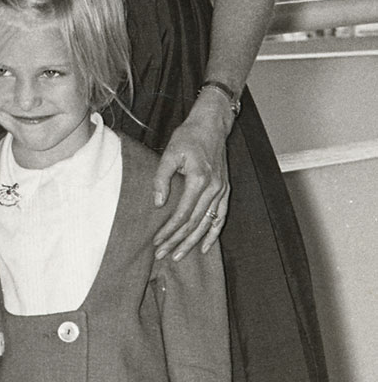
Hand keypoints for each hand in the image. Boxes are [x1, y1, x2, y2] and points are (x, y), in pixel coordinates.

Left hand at [153, 101, 230, 258]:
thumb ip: (162, 179)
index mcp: (199, 179)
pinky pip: (221, 216)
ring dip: (193, 242)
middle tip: (162, 255)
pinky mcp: (225, 189)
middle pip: (194, 223)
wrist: (212, 125)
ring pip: (207, 223)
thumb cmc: (188, 137)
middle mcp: (213, 188)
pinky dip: (213, 233)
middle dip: (177, 241)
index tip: (156, 241)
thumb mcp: (170, 153)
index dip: (169, 230)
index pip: (182, 214)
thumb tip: (158, 204)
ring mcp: (222, 190)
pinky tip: (204, 247)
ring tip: (178, 256)